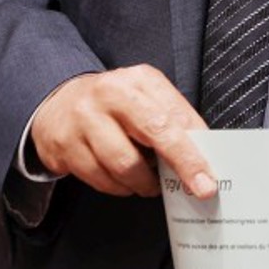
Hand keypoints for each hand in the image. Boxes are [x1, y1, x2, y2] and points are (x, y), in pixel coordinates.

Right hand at [29, 67, 215, 198]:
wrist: (60, 103)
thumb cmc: (115, 104)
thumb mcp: (148, 98)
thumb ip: (175, 120)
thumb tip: (203, 154)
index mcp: (139, 80)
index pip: (174, 117)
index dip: (194, 151)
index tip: (208, 176)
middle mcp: (110, 95)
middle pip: (153, 135)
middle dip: (181, 167)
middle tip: (198, 189)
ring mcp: (84, 120)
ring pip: (124, 166)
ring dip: (144, 183)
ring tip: (149, 182)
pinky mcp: (64, 146)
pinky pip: (100, 180)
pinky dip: (118, 187)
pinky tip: (122, 180)